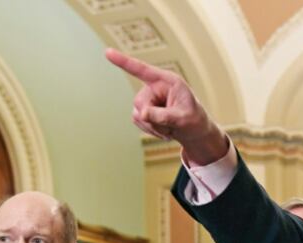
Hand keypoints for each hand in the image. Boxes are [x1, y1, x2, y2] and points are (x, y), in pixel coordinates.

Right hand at [104, 48, 227, 164]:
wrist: (195, 131)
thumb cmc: (194, 120)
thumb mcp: (183, 119)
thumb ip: (163, 116)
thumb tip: (142, 114)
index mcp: (167, 81)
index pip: (142, 70)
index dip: (124, 62)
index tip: (107, 52)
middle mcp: (155, 87)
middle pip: (140, 102)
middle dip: (153, 118)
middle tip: (171, 127)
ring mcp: (148, 98)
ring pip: (138, 114)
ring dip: (153, 127)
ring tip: (170, 128)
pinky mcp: (143, 110)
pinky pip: (138, 121)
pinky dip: (151, 130)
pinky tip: (164, 130)